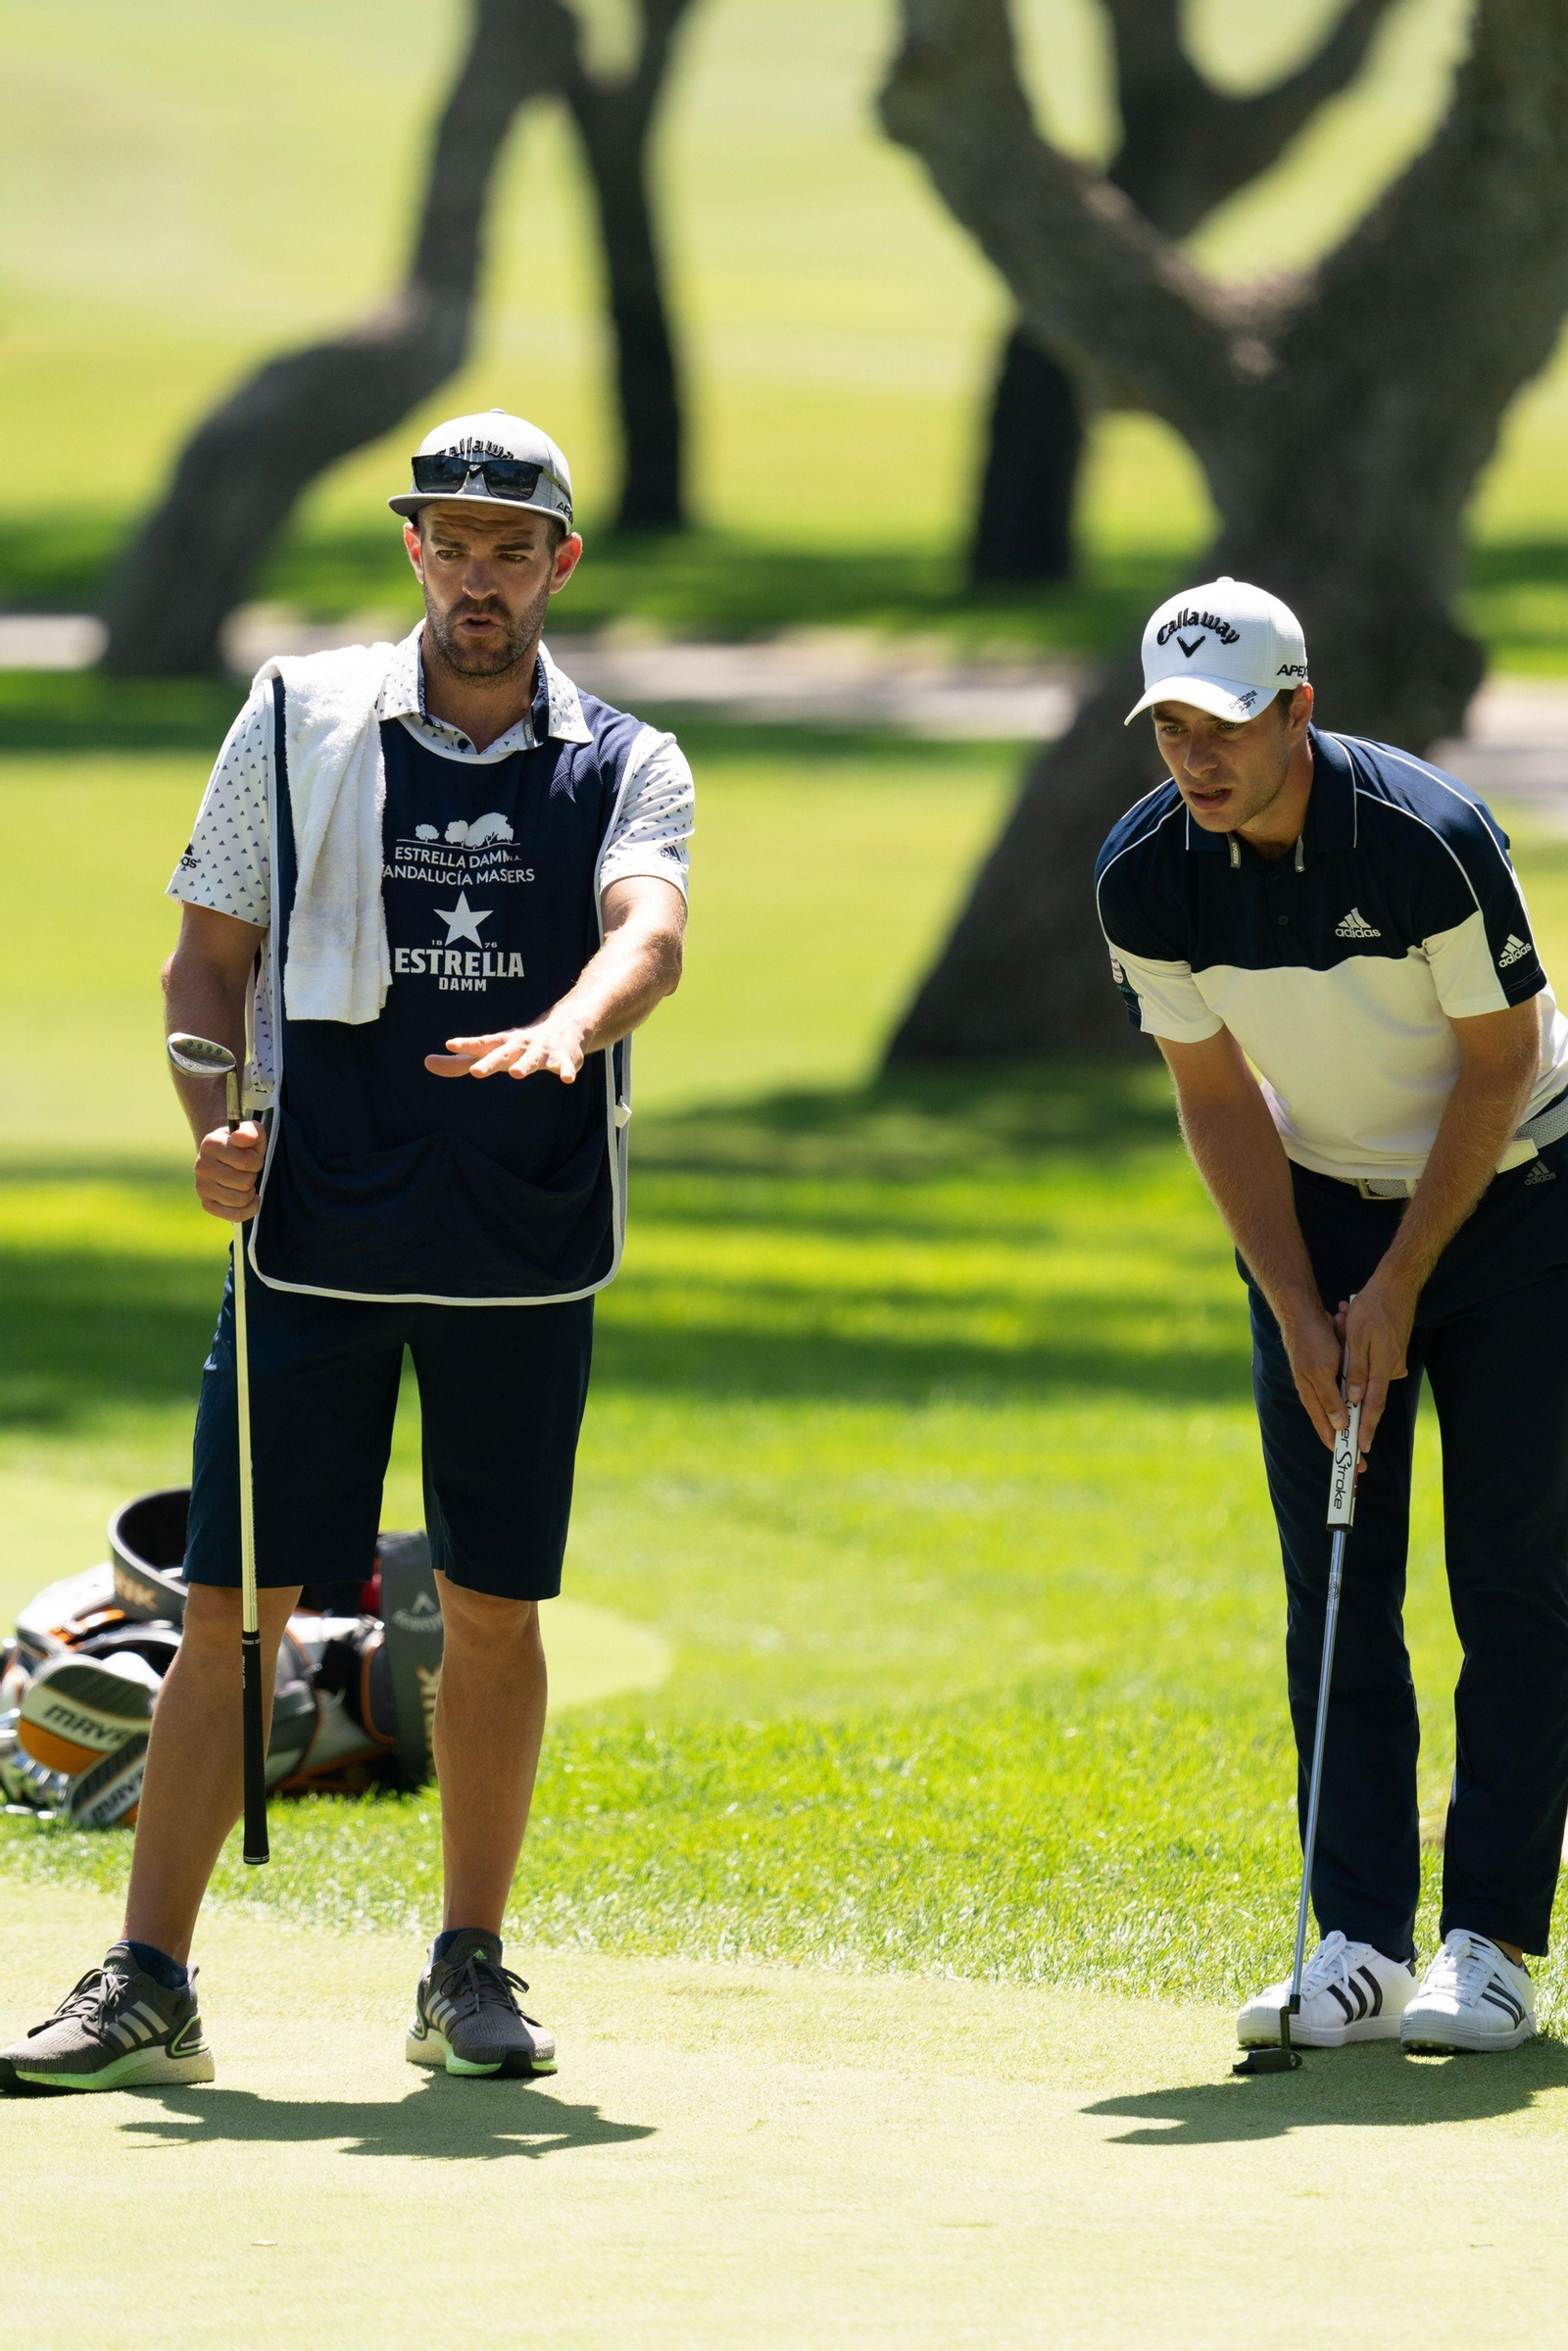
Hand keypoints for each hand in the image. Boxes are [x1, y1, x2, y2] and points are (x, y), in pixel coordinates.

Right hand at [194, 1122, 264, 1222]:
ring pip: (240, 1200)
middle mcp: (201, 1166)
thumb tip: (239, 1138)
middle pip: (245, 1182)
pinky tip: (250, 1199)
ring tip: (245, 1181)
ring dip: (250, 1191)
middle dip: (253, 1176)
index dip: (256, 1160)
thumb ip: (251, 1131)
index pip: (246, 1162)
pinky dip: (248, 1209)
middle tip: (247, 1170)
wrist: (224, 1154)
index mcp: (210, 1144)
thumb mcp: (251, 1131)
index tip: (251, 1155)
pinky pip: (234, 1216)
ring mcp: (201, 1186)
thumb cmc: (242, 1144)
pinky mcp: (206, 1203)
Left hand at [426, 1015, 586, 1084]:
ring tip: (516, 1073)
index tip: (450, 1045)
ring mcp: (542, 1051)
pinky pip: (565, 1066)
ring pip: (532, 1059)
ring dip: (525, 1065)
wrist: (565, 1026)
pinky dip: (566, 1071)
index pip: (481, 1045)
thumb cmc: (519, 1045)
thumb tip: (427, 1063)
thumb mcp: (490, 1052)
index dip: (466, 1045)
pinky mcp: (563, 1059)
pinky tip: (567, 1079)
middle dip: (490, 1062)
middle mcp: (519, 1045)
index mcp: (501, 1045)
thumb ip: (460, 1062)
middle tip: (476, 1072)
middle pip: (503, 1054)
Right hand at [1278, 1299, 1350, 1451]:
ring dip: (1350, 1415)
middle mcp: (1315, 1394)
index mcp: (1312, 1398)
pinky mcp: (1326, 1371)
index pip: (1328, 1432)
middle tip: (1363, 1454)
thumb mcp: (1323, 1372)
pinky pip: (1341, 1388)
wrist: (1302, 1315)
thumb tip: (1339, 1426)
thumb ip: (1330, 1399)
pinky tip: (1357, 1396)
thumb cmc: (1312, 1342)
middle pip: (1333, 1424)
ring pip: (1339, 1406)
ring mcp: (1320, 1383)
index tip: (1358, 1465)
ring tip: (1358, 1435)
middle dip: (1348, 1438)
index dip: (1342, 1449)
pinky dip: (1350, 1393)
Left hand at [1336, 1276, 1414, 1457]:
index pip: (1373, 1405)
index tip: (1362, 1446)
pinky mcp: (1392, 1350)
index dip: (1367, 1427)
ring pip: (1366, 1369)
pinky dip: (1358, 1345)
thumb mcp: (1357, 1338)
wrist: (1398, 1285)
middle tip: (1347, 1383)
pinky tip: (1350, 1319)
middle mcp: (1391, 1367)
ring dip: (1351, 1350)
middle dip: (1353, 1389)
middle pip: (1368, 1388)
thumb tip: (1354, 1399)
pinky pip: (1371, 1357)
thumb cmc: (1374, 1308)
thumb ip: (1356, 1370)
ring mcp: (1394, 1359)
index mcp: (1382, 1367)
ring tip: (1343, 1319)